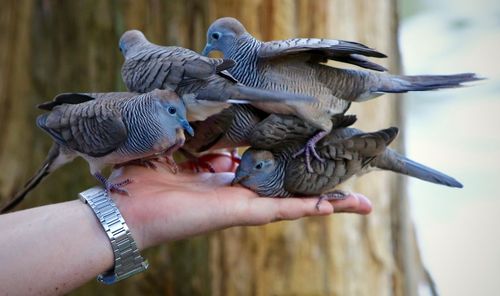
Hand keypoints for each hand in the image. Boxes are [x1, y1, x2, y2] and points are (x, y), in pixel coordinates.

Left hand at [110, 153, 371, 249]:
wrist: (123, 209)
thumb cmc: (141, 179)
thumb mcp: (171, 145)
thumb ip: (193, 135)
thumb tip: (207, 123)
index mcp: (223, 176)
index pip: (264, 167)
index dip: (288, 158)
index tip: (309, 148)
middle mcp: (239, 192)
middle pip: (287, 187)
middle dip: (318, 185)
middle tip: (349, 180)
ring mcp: (243, 204)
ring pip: (294, 201)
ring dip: (326, 201)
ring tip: (359, 201)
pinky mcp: (240, 212)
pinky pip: (280, 209)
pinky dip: (309, 208)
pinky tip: (336, 206)